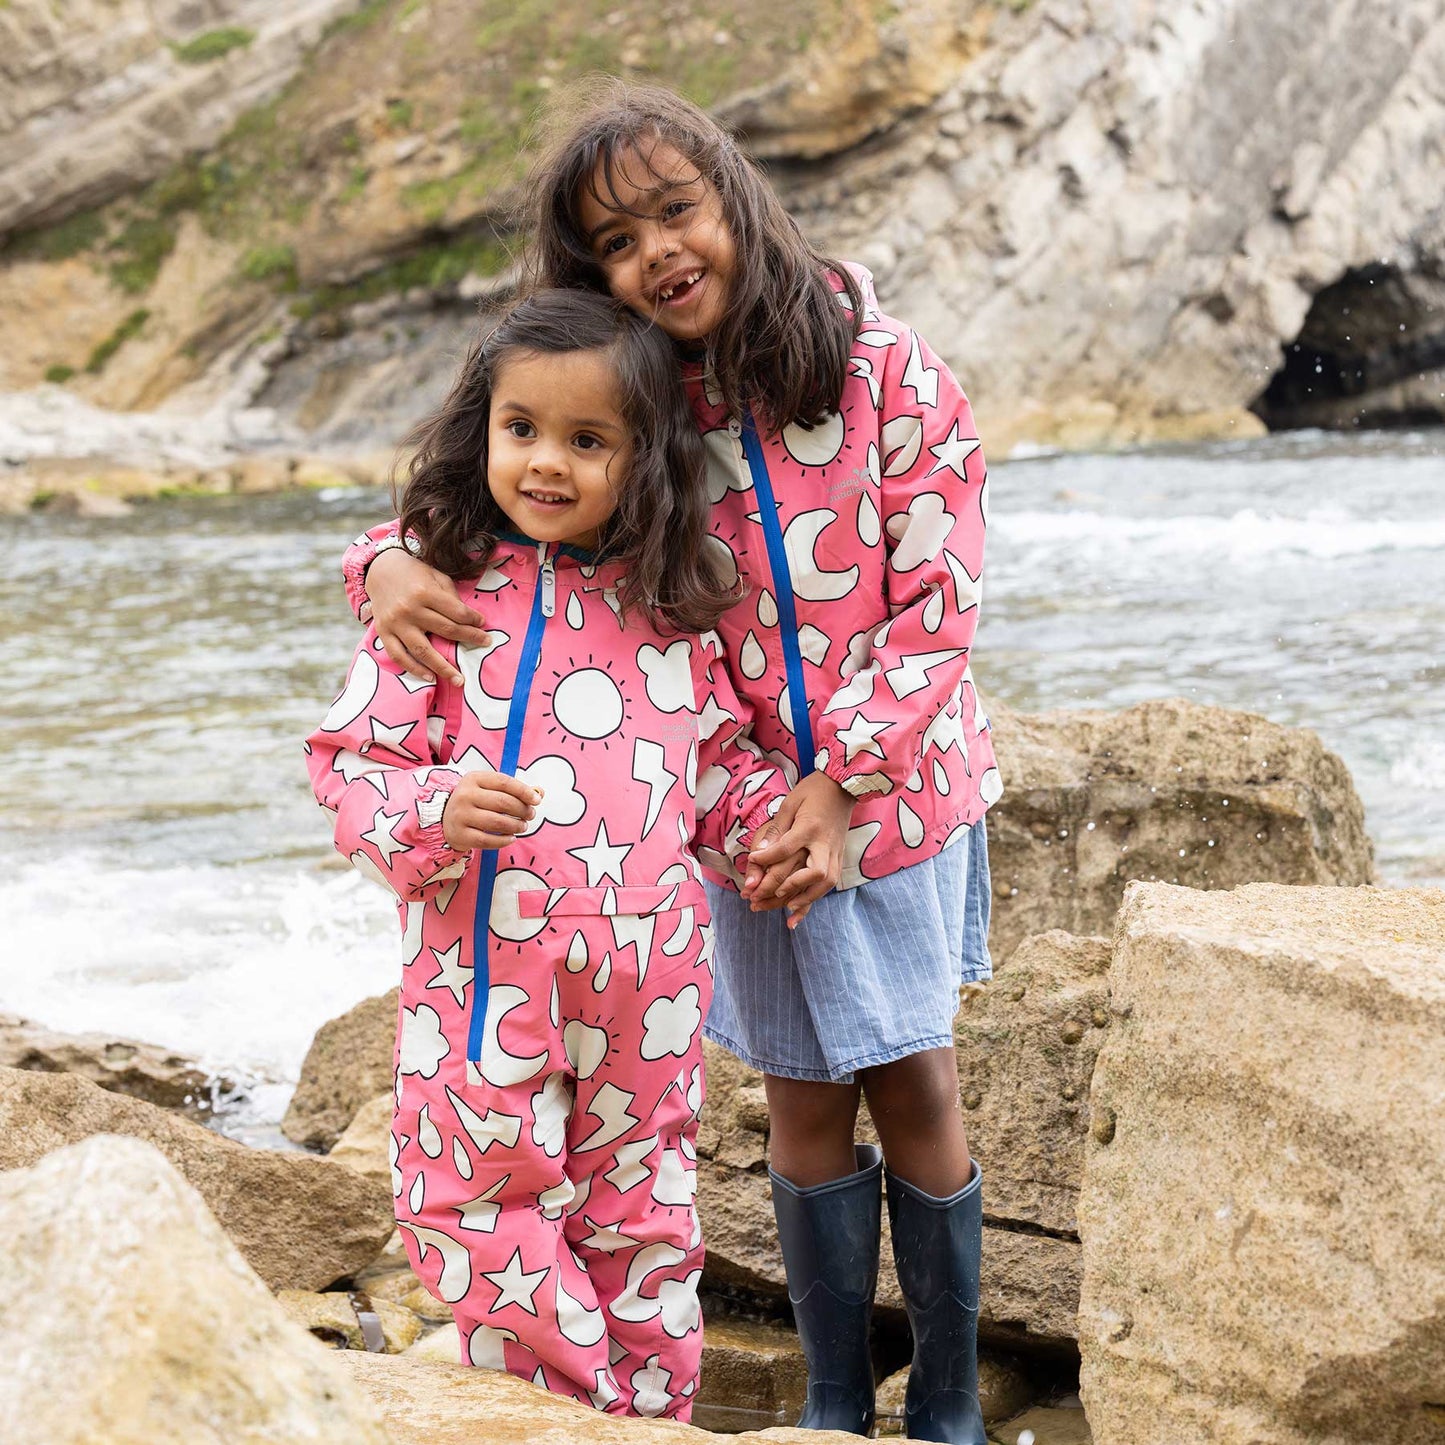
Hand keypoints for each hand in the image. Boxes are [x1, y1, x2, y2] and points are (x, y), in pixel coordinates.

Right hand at [368, 549, 490, 686]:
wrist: (379, 570)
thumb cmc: (413, 573)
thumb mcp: (436, 576)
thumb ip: (451, 596)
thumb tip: (468, 619)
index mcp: (425, 592)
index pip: (456, 612)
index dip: (473, 620)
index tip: (483, 624)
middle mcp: (410, 609)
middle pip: (445, 630)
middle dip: (469, 639)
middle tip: (484, 644)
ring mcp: (396, 623)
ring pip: (423, 650)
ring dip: (443, 667)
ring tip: (459, 679)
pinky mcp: (383, 633)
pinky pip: (399, 656)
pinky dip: (414, 669)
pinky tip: (430, 677)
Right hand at [442, 771, 541, 850]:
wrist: (444, 817)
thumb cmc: (474, 801)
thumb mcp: (488, 788)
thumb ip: (513, 789)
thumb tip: (540, 793)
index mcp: (473, 778)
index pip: (504, 782)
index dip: (523, 791)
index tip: (536, 800)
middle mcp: (465, 795)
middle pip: (502, 802)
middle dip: (522, 810)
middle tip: (530, 815)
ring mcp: (461, 816)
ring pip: (497, 822)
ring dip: (516, 825)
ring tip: (522, 826)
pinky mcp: (460, 835)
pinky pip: (487, 840)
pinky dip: (504, 840)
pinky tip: (511, 838)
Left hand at [742, 772, 855, 921]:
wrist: (843, 787)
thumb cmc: (813, 791)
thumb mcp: (790, 803)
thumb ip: (776, 830)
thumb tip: (759, 852)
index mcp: (810, 827)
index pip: (786, 849)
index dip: (765, 858)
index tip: (750, 862)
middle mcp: (825, 844)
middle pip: (812, 873)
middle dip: (786, 888)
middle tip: (761, 896)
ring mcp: (835, 853)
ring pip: (824, 884)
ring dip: (804, 899)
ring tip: (783, 908)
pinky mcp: (839, 858)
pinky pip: (829, 884)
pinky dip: (813, 899)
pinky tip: (798, 912)